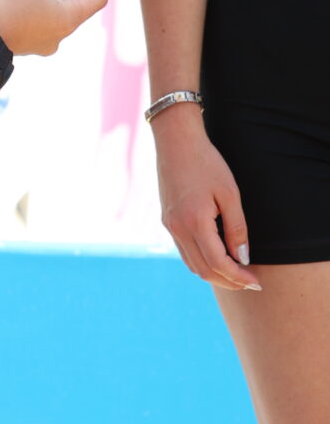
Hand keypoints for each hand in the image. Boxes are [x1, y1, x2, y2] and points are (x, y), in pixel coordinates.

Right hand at [154, 106, 259, 291]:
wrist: (176, 140)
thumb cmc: (206, 163)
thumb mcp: (230, 194)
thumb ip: (237, 228)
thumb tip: (243, 258)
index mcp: (194, 222)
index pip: (218, 264)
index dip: (239, 277)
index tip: (256, 281)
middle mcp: (178, 228)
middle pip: (203, 270)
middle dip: (228, 281)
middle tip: (250, 283)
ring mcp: (169, 225)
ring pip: (192, 264)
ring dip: (214, 275)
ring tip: (236, 274)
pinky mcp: (167, 220)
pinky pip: (184, 251)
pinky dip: (202, 262)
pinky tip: (217, 258)